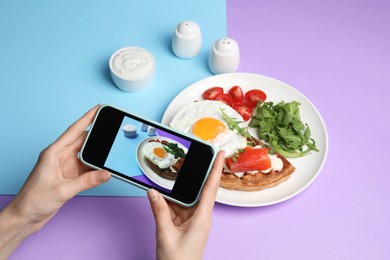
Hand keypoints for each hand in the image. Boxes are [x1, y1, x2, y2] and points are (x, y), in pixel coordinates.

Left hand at [0, 105, 110, 257]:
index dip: (87, 117)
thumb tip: (106, 173)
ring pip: (86, 155)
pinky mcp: (69, 177)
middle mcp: (60, 156)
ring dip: (97, 155)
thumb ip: (87, 181)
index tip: (98, 108)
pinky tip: (103, 169)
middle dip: (98, 135)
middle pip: (83, 141)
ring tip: (111, 151)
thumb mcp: (63, 190)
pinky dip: (95, 168)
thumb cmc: (33, 200)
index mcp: (53, 152)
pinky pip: (86, 168)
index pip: (74, 130)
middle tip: (112, 129)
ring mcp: (65, 166)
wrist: (25, 217)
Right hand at [147, 150, 224, 259]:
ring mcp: (193, 220)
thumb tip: (152, 192)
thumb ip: (159, 210)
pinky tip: (161, 194)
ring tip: (170, 175)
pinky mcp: (185, 224)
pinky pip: (177, 207)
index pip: (211, 188)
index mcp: (202, 218)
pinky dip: (169, 201)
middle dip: (197, 173)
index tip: (222, 154)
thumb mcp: (165, 234)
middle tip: (195, 155)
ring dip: (177, 190)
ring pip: (185, 198)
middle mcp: (200, 216)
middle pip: (200, 189)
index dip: (216, 169)